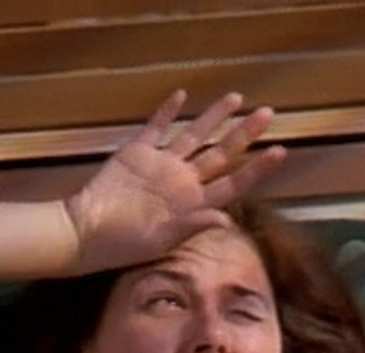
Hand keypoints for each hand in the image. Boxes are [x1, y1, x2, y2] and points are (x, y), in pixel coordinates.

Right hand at [62, 90, 286, 274]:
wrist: (84, 231)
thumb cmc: (121, 244)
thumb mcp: (160, 241)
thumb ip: (193, 225)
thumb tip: (227, 220)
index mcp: (192, 205)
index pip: (232, 183)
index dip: (257, 168)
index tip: (280, 151)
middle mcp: (181, 183)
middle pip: (220, 154)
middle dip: (244, 134)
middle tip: (268, 113)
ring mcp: (160, 166)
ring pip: (194, 136)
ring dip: (214, 117)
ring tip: (236, 98)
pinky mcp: (136, 153)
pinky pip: (156, 128)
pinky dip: (168, 111)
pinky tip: (182, 95)